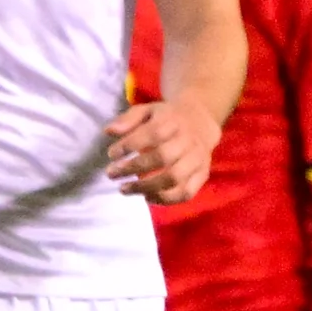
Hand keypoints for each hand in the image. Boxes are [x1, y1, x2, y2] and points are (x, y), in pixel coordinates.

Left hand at [104, 98, 218, 202]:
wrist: (200, 122)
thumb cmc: (166, 118)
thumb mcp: (147, 110)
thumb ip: (128, 119)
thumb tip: (109, 131)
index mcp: (173, 121)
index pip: (153, 133)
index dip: (130, 145)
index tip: (111, 154)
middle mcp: (188, 141)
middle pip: (163, 157)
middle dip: (133, 168)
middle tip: (111, 174)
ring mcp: (197, 159)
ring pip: (174, 178)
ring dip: (146, 187)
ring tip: (124, 189)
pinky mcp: (202, 175)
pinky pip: (186, 193)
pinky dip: (165, 199)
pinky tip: (146, 197)